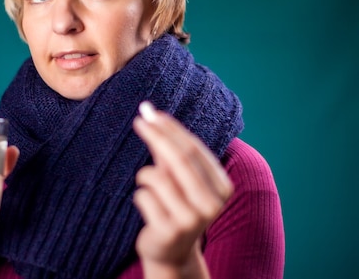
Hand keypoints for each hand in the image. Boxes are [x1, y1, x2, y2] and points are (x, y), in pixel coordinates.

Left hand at [132, 102, 232, 276]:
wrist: (172, 250)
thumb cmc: (175, 203)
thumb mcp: (177, 176)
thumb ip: (167, 146)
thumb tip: (148, 111)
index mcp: (222, 187)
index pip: (194, 148)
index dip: (170, 128)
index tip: (150, 113)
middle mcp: (212, 204)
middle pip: (179, 159)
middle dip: (157, 136)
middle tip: (138, 121)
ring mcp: (192, 220)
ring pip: (157, 177)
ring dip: (146, 176)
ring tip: (150, 188)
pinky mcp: (169, 231)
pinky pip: (143, 196)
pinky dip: (141, 196)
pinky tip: (150, 210)